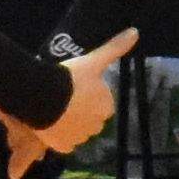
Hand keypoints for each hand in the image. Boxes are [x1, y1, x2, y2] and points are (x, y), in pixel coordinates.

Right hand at [8, 34, 133, 164]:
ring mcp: (80, 138)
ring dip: (70, 123)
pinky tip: (51, 123)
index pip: (103, 104)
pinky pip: (65, 142)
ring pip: (78, 131)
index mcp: (106, 107)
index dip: (91, 96)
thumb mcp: (93, 60)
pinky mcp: (64, 147)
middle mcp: (97, 126)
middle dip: (82, 111)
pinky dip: (59, 136)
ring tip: (55, 109)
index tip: (78, 88)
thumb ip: (114, 48)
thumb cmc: (70, 78)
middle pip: (91, 119)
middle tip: (66, 98)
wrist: (43, 96)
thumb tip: (135, 32)